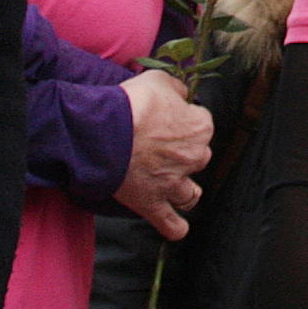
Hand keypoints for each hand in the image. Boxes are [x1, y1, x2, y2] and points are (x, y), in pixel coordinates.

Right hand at [117, 70, 215, 240]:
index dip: (185, 120)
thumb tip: (182, 92)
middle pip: (198, 158)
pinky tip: (176, 228)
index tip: (169, 118)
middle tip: (161, 147)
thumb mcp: (159, 80)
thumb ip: (176, 87)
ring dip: (184, 190)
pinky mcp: (153, 204)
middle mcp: (193, 158)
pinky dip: (175, 228)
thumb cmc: (133, 104)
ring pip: (191, 193)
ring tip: (172, 185)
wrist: (105, 133)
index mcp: (200, 128)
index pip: (202, 124)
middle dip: (184, 154)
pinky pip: (171, 224)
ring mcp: (174, 184)